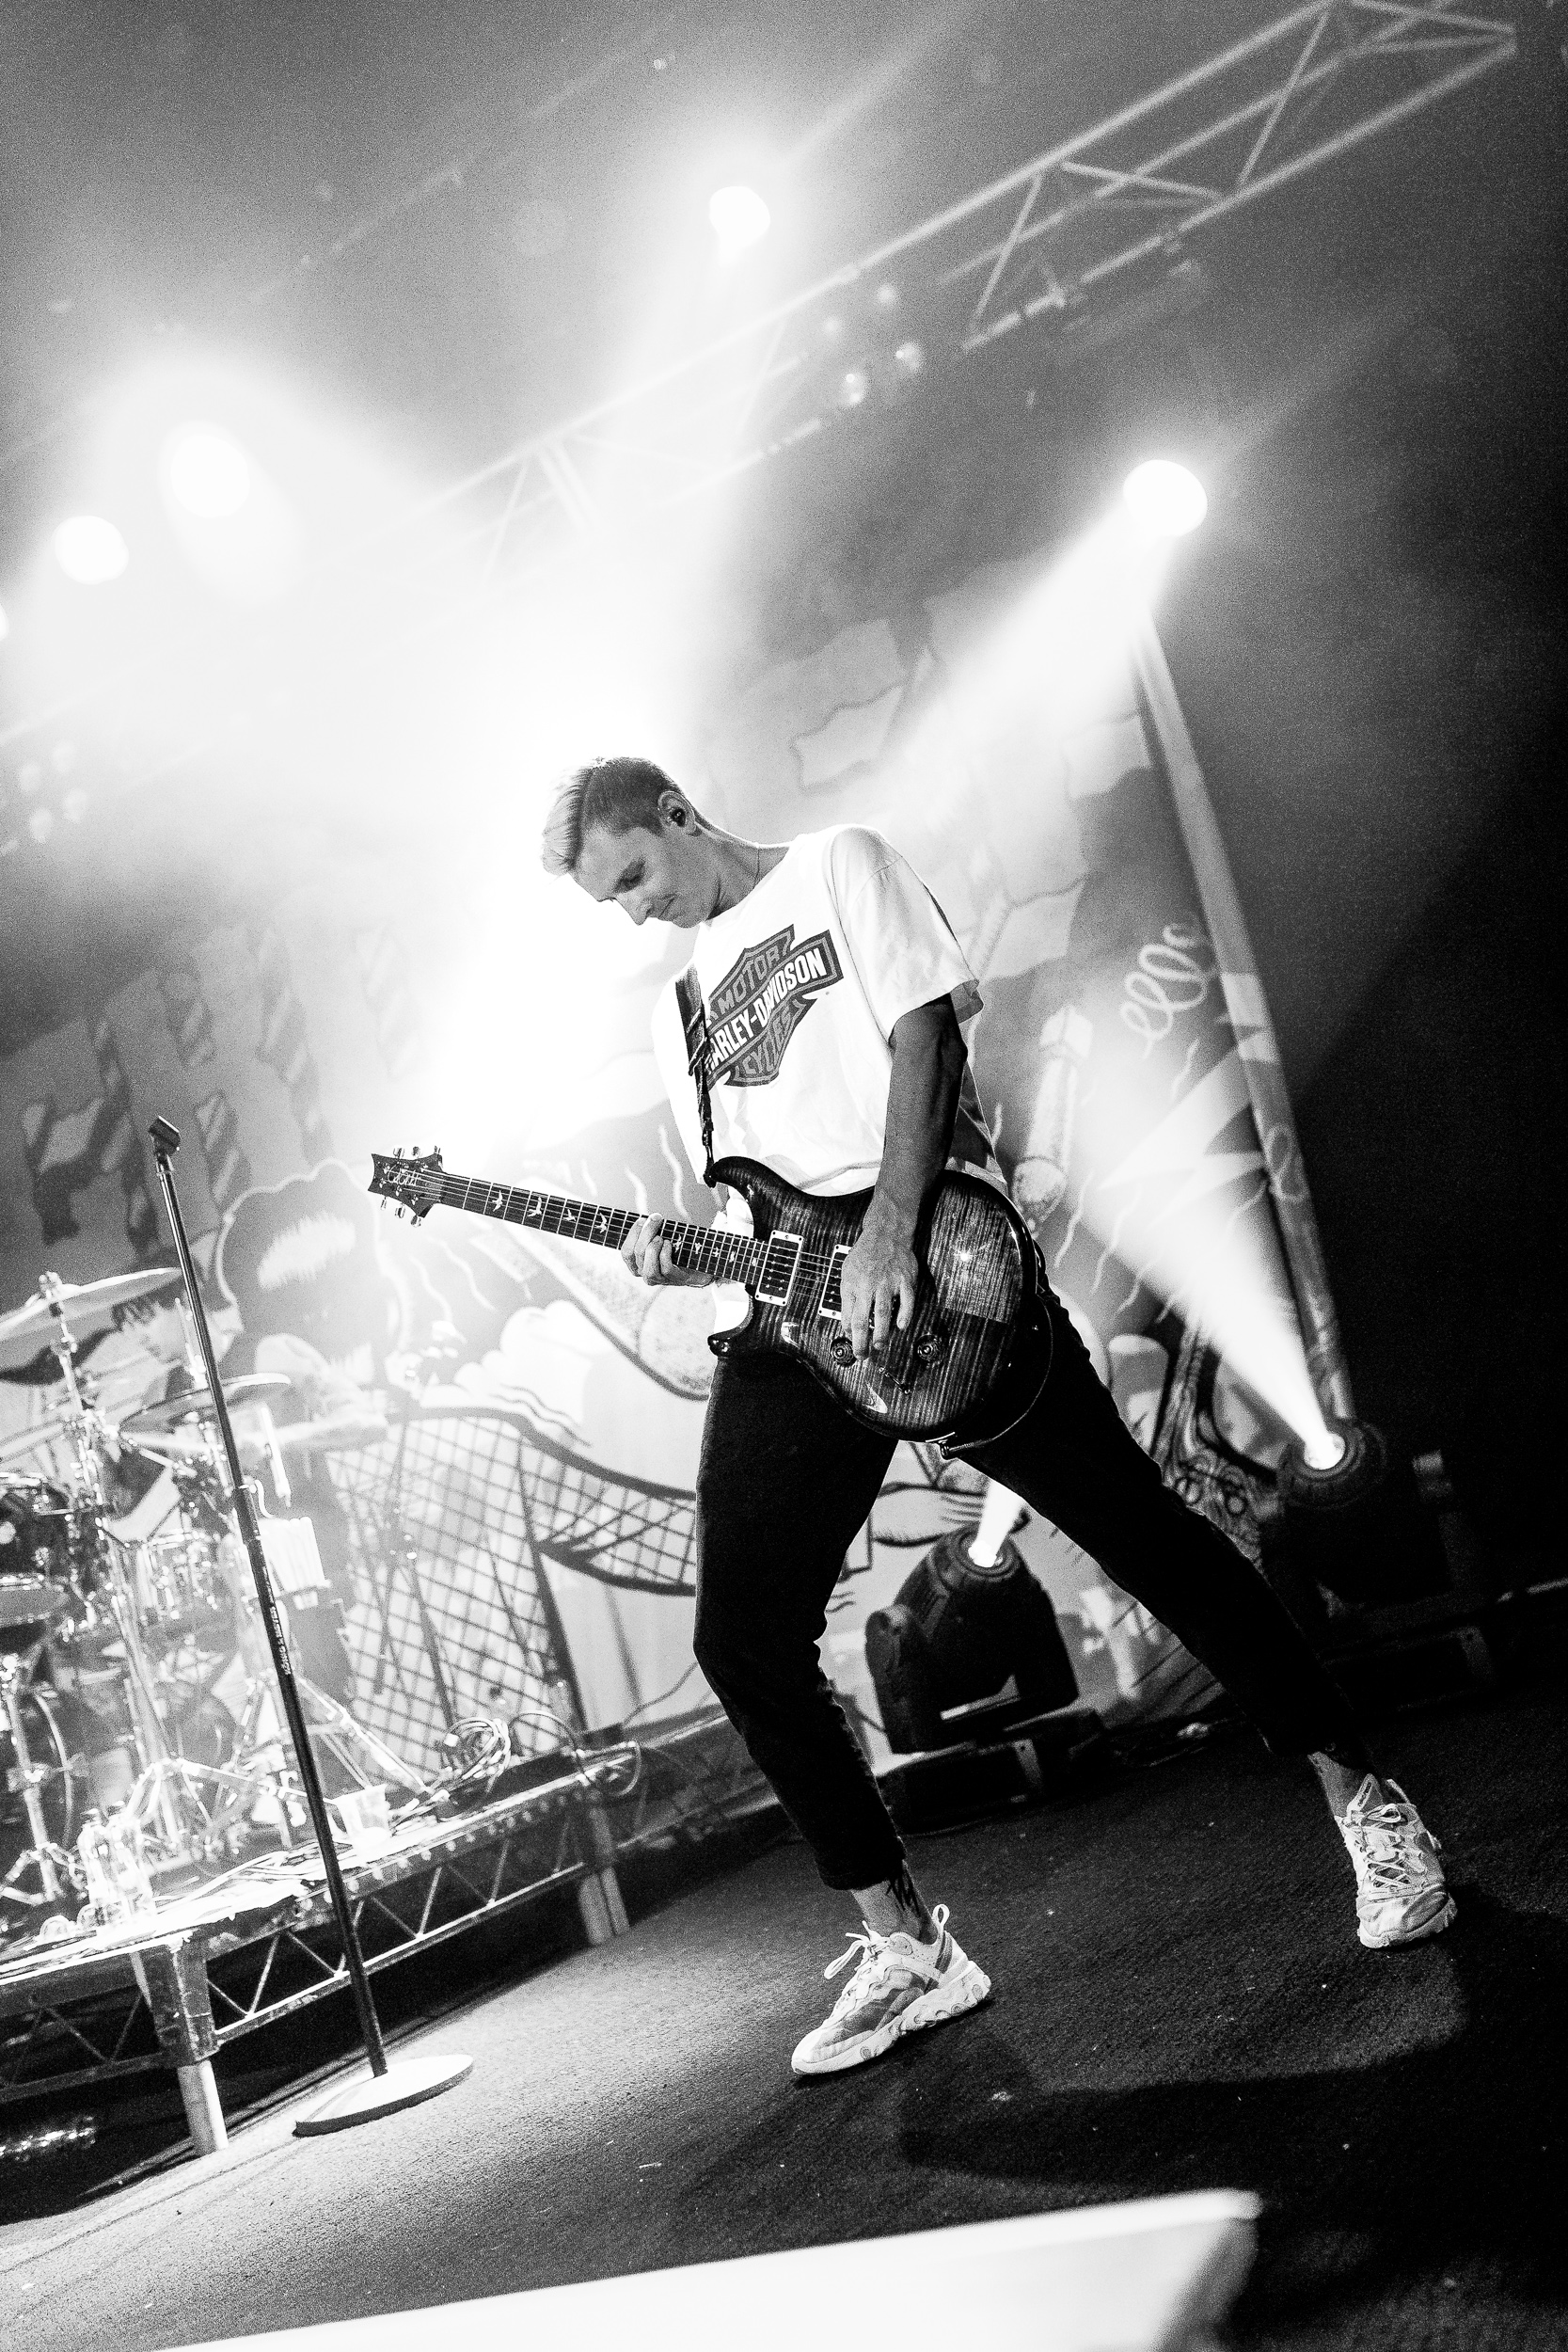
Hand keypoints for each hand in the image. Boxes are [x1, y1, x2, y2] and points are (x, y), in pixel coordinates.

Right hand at [620, 1216, 712, 1288]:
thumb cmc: (676, 1248)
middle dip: (646, 1233)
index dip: (633, 1234)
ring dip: (653, 1248)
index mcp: (637, 1265)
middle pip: (637, 1254)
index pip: (626, 1252)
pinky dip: (665, 1254)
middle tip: (656, 1218)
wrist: (700, 1262)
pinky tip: (668, 1244)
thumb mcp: (660, 1238)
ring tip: (661, 1237)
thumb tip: (649, 1219)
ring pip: (648, 1268)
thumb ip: (650, 1232)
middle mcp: (645, 1274)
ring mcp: (660, 1279)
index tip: (642, 1219)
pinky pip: (665, 1269)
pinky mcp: (675, 1279)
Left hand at [840, 1213, 918, 1358]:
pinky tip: (901, 1327)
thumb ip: (847, 1298)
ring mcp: (888, 1282)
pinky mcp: (905, 1280)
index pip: (849, 1315)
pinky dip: (904, 1315)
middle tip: (863, 1355)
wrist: (886, 1233)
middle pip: (863, 1319)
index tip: (853, 1343)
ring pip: (883, 1313)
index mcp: (853, 1284)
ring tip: (879, 1346)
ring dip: (881, 1333)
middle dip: (862, 1341)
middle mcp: (869, 1285)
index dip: (849, 1333)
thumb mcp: (847, 1273)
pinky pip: (907, 1301)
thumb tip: (847, 1323)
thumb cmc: (866, 1254)